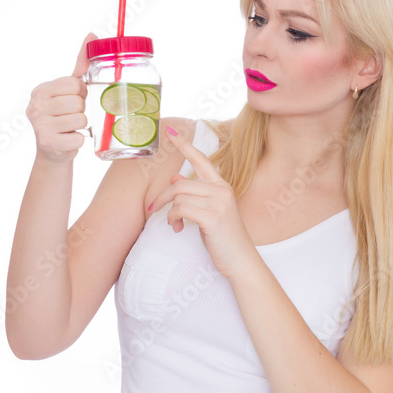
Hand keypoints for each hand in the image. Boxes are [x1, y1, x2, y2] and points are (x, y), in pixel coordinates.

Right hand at [25, 32, 96, 164]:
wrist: (53, 151)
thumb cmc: (63, 116)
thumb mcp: (69, 90)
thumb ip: (80, 65)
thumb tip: (92, 35)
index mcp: (41, 90)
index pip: (73, 84)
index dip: (80, 93)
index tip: (75, 99)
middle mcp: (36, 105)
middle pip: (77, 102)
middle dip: (81, 110)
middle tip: (73, 116)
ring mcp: (40, 125)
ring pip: (80, 119)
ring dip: (82, 125)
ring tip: (72, 127)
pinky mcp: (48, 143)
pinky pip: (79, 138)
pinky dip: (80, 140)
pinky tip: (70, 138)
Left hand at [149, 126, 256, 278]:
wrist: (240, 260)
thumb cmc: (224, 238)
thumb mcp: (209, 212)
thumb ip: (194, 194)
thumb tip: (176, 178)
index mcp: (222, 186)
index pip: (201, 160)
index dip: (185, 146)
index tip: (170, 132)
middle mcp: (222, 191)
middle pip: (180, 185)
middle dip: (161, 197)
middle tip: (153, 208)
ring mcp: (219, 203)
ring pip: (179, 197)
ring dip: (168, 212)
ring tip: (174, 224)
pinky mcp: (213, 217)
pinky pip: (181, 209)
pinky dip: (173, 218)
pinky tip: (178, 228)